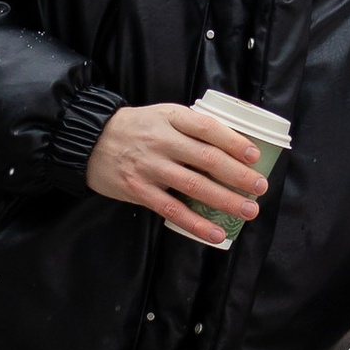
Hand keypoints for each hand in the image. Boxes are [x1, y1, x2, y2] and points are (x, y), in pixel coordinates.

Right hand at [86, 101, 265, 245]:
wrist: (88, 140)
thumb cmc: (136, 128)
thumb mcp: (163, 115)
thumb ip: (191, 127)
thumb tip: (233, 147)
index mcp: (171, 117)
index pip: (208, 128)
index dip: (234, 142)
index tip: (255, 156)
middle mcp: (161, 141)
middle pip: (207, 159)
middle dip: (238, 175)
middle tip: (260, 188)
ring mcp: (150, 167)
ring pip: (194, 186)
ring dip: (225, 200)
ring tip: (248, 210)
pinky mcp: (139, 191)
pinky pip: (173, 210)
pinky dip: (197, 224)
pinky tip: (216, 233)